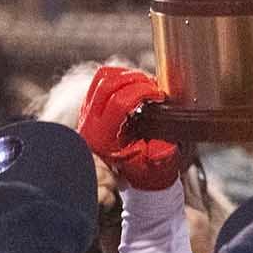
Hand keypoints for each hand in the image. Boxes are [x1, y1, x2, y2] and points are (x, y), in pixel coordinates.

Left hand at [76, 65, 180, 191]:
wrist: (118, 177)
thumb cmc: (136, 170)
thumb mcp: (151, 166)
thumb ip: (161, 155)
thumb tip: (165, 145)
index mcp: (104, 137)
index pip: (120, 101)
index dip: (142, 92)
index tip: (158, 95)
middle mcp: (91, 123)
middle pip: (108, 83)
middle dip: (135, 79)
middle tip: (152, 86)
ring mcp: (87, 112)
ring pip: (102, 78)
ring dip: (126, 75)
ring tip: (143, 83)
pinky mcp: (89, 106)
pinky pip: (100, 80)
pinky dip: (118, 76)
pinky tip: (133, 85)